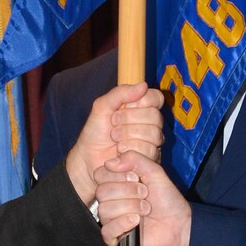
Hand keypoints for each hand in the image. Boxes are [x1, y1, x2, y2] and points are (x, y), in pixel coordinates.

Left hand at [64, 82, 163, 205]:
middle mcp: (151, 125)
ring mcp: (152, 143)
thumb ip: (121, 93)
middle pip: (155, 117)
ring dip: (128, 136)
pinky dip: (130, 150)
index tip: (125, 107)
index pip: (156, 98)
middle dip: (129, 120)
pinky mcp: (150, 160)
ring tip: (115, 140)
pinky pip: (149, 150)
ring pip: (154, 135)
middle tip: (113, 125)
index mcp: (142, 108)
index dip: (142, 101)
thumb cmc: (95, 132)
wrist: (88, 159)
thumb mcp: (102, 106)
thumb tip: (143, 85)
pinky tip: (119, 152)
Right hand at [94, 151, 191, 245]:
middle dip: (127, 191)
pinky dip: (123, 223)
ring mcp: (111, 220)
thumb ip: (133, 159)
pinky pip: (107, 230)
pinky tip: (136, 222)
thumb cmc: (167, 200)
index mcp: (116, 184)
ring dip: (130, 207)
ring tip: (145, 209)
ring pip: (104, 209)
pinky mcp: (114, 238)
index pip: (100, 174)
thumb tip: (110, 163)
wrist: (179, 224)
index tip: (136, 178)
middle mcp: (111, 201)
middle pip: (102, 192)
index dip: (118, 175)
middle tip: (145, 194)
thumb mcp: (153, 171)